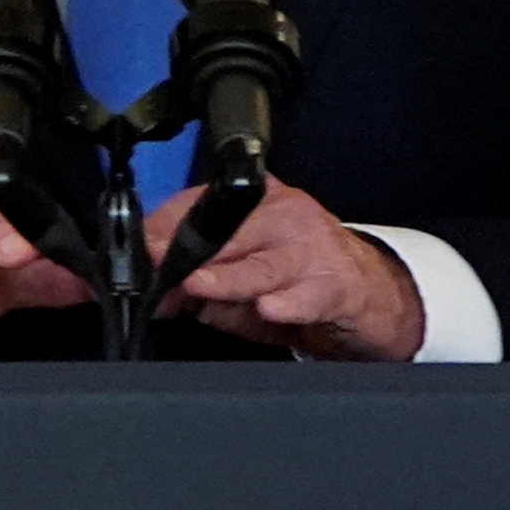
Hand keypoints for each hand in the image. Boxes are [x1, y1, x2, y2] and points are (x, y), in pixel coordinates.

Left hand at [142, 178, 423, 360]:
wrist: (369, 294)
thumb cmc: (300, 277)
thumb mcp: (246, 277)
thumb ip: (204, 284)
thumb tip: (162, 295)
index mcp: (257, 201)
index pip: (200, 206)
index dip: (165, 232)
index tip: (140, 254)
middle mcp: (285, 215)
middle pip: (228, 233)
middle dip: (189, 259)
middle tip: (159, 278)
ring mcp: (312, 248)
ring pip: (263, 265)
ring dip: (229, 279)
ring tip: (201, 286)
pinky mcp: (335, 285)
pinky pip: (306, 295)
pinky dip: (286, 304)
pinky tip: (271, 308)